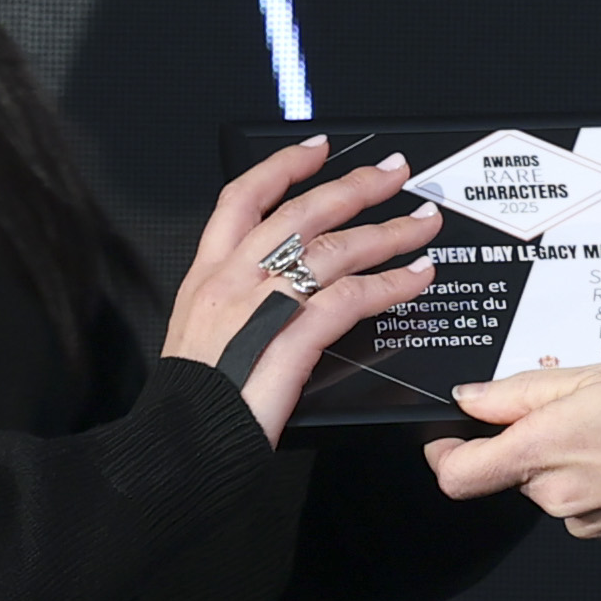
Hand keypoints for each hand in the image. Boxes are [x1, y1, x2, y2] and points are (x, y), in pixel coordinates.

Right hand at [167, 136, 442, 444]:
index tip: (318, 150)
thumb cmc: (194, 403)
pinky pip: (350, 299)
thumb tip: (276, 285)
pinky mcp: (289, 342)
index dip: (283, 166)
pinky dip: (390, 284)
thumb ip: (236, 302)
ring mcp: (260, 309)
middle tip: (395, 173)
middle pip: (301, 213)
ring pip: (334, 249)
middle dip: (356, 186)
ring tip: (423, 224)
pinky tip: (415, 278)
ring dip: (388, 232)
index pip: (242, 198)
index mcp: (206, 276)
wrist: (177, 450)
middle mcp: (232, 281)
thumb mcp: (201, 335)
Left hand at [427, 354, 600, 541]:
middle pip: (508, 471)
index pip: (456, 473)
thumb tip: (474, 399)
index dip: (445, 450)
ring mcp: (587, 519)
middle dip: (528, 437)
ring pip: (547, 483)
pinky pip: (582, 501)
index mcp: (547, 448)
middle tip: (576, 400)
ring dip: (567, 454)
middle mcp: (558, 494)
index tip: (453, 429)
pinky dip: (596, 475)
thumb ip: (528, 390)